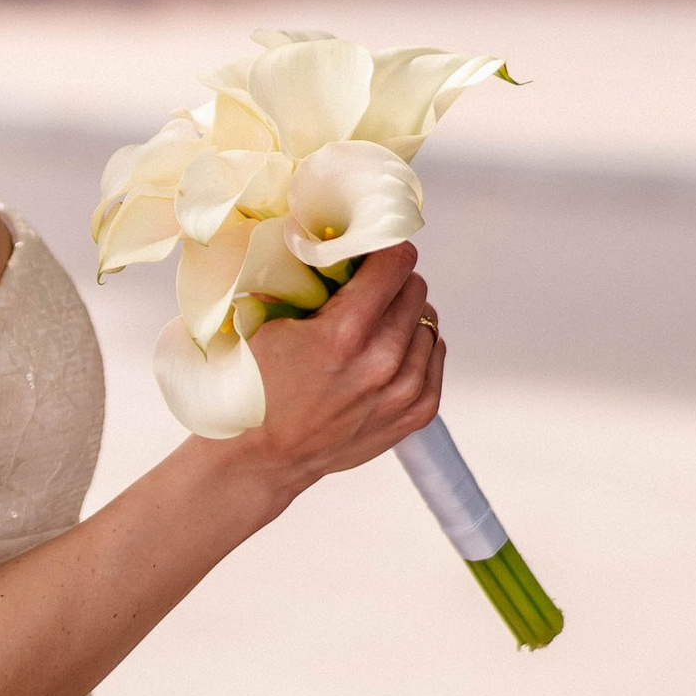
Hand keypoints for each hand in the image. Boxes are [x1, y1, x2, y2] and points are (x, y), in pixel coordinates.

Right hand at [243, 242, 445, 493]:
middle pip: (415, 287)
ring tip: (371, 328)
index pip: (396, 261)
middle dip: (391, 281)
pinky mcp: (418, 411)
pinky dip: (416, 345)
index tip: (371, 250)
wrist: (266, 456)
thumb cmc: (260, 387)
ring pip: (427, 319)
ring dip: (403, 316)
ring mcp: (404, 390)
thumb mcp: (270, 323)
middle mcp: (382, 361)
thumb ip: (306, 280)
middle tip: (365, 290)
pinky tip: (388, 351)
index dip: (383, 248)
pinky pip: (435, 352)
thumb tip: (330, 240)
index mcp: (345, 333)